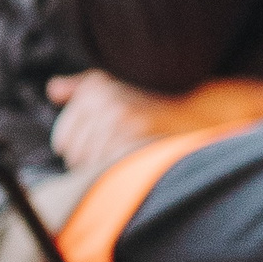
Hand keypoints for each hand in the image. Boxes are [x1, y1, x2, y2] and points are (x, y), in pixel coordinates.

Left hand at [45, 71, 262, 168]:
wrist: (209, 113)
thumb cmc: (161, 102)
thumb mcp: (120, 84)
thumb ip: (83, 87)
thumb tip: (54, 90)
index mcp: (98, 88)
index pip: (63, 140)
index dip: (81, 151)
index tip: (108, 146)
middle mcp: (106, 102)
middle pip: (74, 155)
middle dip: (93, 161)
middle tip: (125, 152)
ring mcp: (121, 121)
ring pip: (90, 167)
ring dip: (107, 171)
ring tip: (134, 156)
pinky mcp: (136, 141)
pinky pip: (109, 173)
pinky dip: (118, 177)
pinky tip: (137, 166)